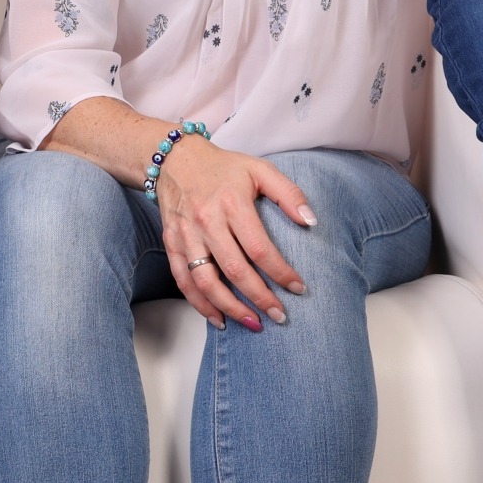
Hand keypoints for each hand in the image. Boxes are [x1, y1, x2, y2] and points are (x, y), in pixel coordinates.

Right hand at [151, 136, 312, 330]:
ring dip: (229, 307)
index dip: (281, 273)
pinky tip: (217, 318)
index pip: (260, 248)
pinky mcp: (171, 242)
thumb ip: (288, 194)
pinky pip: (182, 280)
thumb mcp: (260, 169)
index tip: (298, 288)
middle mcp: (207, 221)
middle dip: (260, 298)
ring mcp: (186, 234)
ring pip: (205, 281)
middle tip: (280, 316)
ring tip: (252, 323)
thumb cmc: (223, 167)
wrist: (175, 159)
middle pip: (235, 270)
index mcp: (232, 203)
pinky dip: (198, 303)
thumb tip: (310, 221)